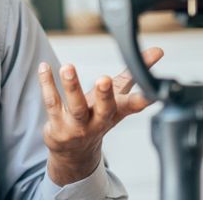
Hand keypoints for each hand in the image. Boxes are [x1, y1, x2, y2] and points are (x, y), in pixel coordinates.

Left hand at [37, 47, 163, 185]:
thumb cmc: (98, 116)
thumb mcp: (119, 95)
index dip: (143, 100)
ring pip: (75, 107)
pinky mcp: (58, 126)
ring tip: (67, 67)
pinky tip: (44, 67)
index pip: (132, 106)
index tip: (153, 92)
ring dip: (72, 86)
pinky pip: (51, 103)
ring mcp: (77, 127)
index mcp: (116, 112)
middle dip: (105, 95)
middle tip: (104, 79)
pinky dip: (47, 84)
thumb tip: (158, 51)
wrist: (74, 152)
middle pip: (104, 109)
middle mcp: (98, 121)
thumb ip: (135, 72)